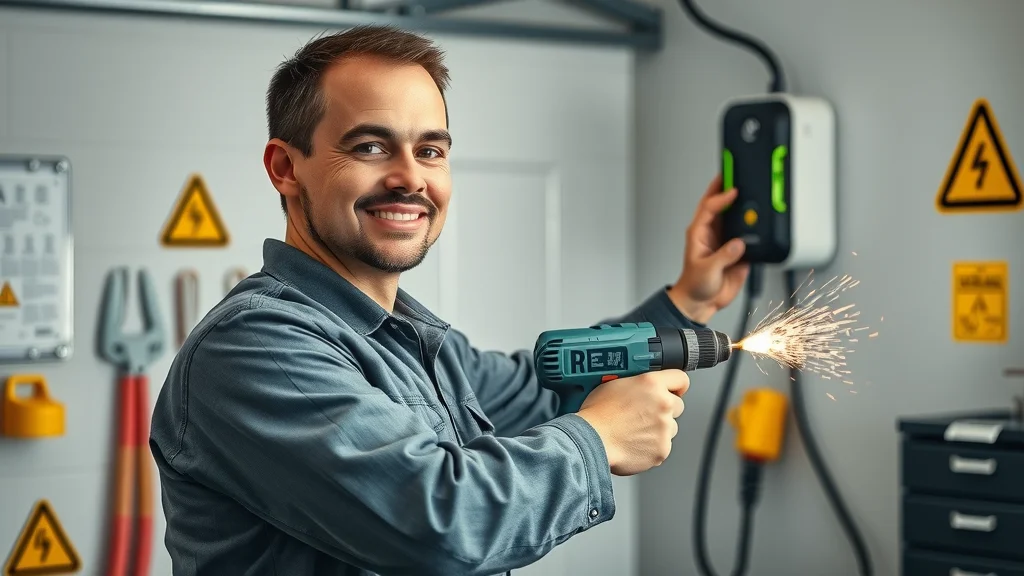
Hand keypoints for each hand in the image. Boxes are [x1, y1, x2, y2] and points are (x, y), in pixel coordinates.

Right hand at [576, 370, 688, 475]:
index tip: (674, 390)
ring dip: (658, 429)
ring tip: (635, 431)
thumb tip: (641, 387)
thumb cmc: (596, 414)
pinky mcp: (662, 449)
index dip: (676, 385)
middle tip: (645, 414)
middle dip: (665, 409)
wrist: (590, 440)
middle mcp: (662, 404)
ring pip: (670, 428)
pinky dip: (651, 447)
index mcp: (651, 384)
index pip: (680, 379)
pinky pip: (662, 447)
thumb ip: (637, 384)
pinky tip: (634, 444)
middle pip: (677, 405)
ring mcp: (664, 428)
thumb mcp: (613, 385)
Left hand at [668, 175, 749, 323]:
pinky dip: (754, 226)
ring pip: (735, 216)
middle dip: (728, 186)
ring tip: (753, 189)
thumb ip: (723, 256)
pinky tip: (762, 218)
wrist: (702, 302)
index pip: (710, 207)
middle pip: (721, 204)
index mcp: (699, 232)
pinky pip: (748, 234)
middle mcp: (712, 233)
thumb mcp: (707, 270)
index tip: (733, 190)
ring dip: (743, 204)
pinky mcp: (738, 250)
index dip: (721, 196)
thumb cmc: (696, 285)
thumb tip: (738, 244)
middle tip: (738, 171)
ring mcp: (726, 240)